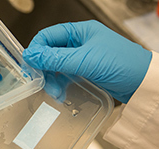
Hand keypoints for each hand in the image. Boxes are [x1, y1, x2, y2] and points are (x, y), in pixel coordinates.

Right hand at [23, 20, 151, 102]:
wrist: (143, 84)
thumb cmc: (121, 64)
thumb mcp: (84, 60)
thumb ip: (55, 58)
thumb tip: (30, 55)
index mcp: (79, 32)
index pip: (48, 35)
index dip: (36, 49)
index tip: (29, 64)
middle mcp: (78, 43)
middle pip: (50, 53)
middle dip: (45, 69)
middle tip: (42, 83)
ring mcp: (81, 58)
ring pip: (56, 66)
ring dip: (52, 80)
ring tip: (55, 93)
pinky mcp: (84, 71)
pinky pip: (65, 76)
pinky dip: (60, 85)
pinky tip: (60, 94)